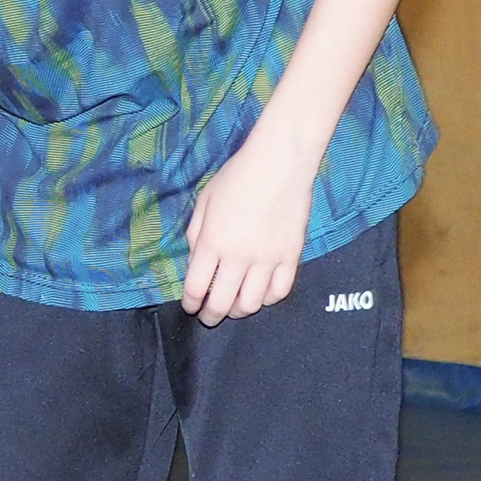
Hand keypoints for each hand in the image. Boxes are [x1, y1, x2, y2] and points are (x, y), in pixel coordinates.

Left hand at [180, 129, 320, 324]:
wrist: (280, 163)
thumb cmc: (237, 177)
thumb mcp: (204, 202)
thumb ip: (196, 234)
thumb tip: (194, 262)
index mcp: (212, 242)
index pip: (196, 288)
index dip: (190, 303)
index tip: (189, 306)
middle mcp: (238, 257)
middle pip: (222, 303)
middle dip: (211, 316)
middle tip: (208, 317)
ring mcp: (267, 259)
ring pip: (251, 304)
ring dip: (239, 311)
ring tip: (233, 307)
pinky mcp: (291, 256)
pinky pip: (279, 291)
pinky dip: (267, 299)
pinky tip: (259, 295)